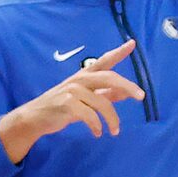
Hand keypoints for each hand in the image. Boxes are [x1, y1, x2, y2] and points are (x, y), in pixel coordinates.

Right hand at [0, 39, 144, 161]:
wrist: (36, 117)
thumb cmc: (63, 107)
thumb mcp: (85, 99)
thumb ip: (106, 94)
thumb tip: (127, 92)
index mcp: (85, 75)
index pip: (104, 61)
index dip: (119, 52)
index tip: (132, 43)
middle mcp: (80, 79)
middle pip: (109, 78)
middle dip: (127, 86)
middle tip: (141, 96)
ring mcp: (73, 90)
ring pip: (103, 103)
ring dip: (112, 120)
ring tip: (114, 131)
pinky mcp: (67, 104)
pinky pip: (91, 116)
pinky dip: (97, 126)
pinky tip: (97, 133)